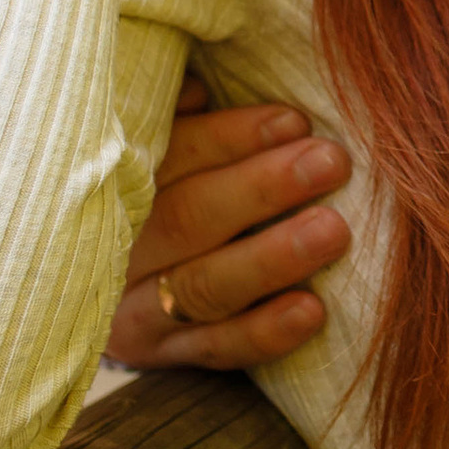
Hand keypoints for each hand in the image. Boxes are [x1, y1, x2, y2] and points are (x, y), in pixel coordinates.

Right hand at [105, 80, 352, 371]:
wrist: (117, 287)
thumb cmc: (167, 191)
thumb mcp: (160, 147)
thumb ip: (175, 118)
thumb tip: (199, 90)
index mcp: (115, 185)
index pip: (173, 155)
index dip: (233, 138)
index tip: (295, 121)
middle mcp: (117, 249)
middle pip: (188, 218)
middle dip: (263, 188)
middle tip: (330, 163)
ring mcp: (135, 310)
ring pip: (203, 286)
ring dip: (272, 258)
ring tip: (333, 231)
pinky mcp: (163, 358)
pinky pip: (217, 348)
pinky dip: (264, 332)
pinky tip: (311, 311)